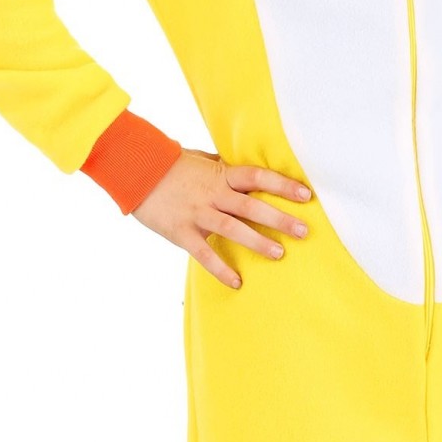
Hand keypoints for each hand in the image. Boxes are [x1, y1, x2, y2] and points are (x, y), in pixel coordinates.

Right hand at [130, 148, 311, 288]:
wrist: (134, 170)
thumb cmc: (171, 164)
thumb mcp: (202, 160)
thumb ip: (225, 169)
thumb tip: (250, 175)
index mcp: (220, 174)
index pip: (258, 177)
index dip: (282, 185)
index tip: (306, 195)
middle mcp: (212, 193)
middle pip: (251, 206)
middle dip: (279, 219)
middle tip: (303, 231)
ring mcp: (197, 213)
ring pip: (232, 228)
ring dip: (257, 242)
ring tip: (279, 254)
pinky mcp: (180, 232)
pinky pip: (203, 253)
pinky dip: (220, 269)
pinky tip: (237, 282)